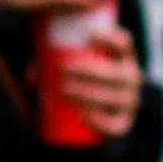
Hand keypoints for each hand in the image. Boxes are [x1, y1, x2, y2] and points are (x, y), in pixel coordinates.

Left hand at [46, 13, 144, 139]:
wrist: (96, 106)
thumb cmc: (80, 76)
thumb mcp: (69, 63)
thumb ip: (48, 63)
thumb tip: (31, 76)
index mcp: (122, 56)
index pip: (124, 43)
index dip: (111, 38)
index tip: (89, 35)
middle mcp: (131, 77)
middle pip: (117, 72)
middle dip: (90, 71)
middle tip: (63, 71)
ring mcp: (130, 100)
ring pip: (115, 98)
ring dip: (90, 94)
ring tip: (65, 91)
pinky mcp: (124, 121)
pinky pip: (118, 125)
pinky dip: (102, 122)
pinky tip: (84, 115)